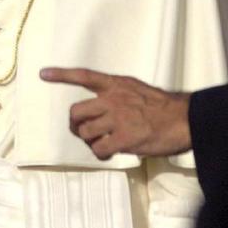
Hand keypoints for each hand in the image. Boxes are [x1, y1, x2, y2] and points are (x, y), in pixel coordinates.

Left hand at [39, 67, 191, 157]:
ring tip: (104, 143)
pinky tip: (110, 153)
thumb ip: (119, 96)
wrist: (184, 120)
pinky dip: (101, 153)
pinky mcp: (124, 138)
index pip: (84, 76)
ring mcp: (117, 118)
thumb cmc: (164, 108)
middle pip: (76, 112)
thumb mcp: (138, 90)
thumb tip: (104, 112)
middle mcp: (113, 99)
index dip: (62, 75)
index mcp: (116, 85)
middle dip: (76, 125)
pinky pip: (99, 149)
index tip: (43, 74)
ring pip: (85, 132)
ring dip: (91, 142)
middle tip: (85, 132)